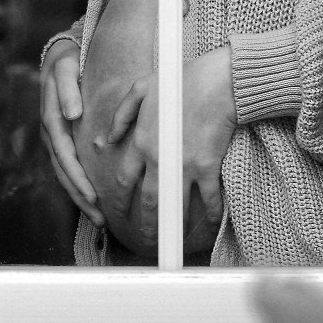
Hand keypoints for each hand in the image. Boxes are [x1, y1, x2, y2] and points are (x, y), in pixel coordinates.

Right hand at [40, 39, 104, 227]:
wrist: (60, 54)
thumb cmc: (67, 61)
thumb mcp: (66, 67)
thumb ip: (68, 89)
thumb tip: (71, 114)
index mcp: (51, 118)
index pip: (64, 154)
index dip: (76, 176)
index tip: (92, 195)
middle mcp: (50, 132)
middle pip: (63, 171)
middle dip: (79, 196)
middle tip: (100, 218)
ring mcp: (54, 137)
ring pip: (64, 173)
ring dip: (79, 196)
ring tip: (98, 218)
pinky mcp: (61, 139)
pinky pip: (67, 166)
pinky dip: (77, 184)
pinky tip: (91, 199)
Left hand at [107, 46, 236, 243]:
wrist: (215, 82)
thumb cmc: (179, 81)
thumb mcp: (141, 88)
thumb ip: (122, 114)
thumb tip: (107, 139)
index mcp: (141, 140)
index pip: (124, 179)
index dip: (120, 201)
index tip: (117, 215)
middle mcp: (158, 157)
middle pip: (148, 200)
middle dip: (145, 224)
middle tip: (145, 239)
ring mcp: (183, 164)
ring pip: (174, 205)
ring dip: (172, 227)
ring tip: (171, 241)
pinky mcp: (206, 166)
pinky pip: (207, 198)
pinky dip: (210, 213)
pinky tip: (211, 223)